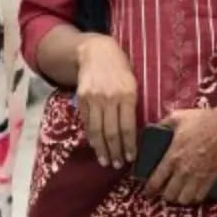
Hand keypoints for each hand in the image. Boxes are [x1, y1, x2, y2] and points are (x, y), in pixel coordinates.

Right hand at [74, 35, 139, 166]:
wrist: (97, 52)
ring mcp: (94, 98)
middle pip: (111, 132)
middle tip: (116, 165)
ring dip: (101, 149)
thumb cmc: (121, 69)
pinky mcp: (82, 98)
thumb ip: (132, 105)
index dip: (128, 146)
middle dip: (115, 152)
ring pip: (97, 130)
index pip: (127, 127)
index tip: (130, 158)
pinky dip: (91, 136)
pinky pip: (87, 122)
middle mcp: (110, 98)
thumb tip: (135, 133)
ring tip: (105, 160)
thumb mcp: (133, 83)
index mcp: (127, 95)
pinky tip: (95, 145)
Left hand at [144, 108, 216, 205]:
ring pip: (184, 199)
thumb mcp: (179, 117)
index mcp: (173, 156)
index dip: (149, 190)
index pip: (156, 181)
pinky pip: (200, 197)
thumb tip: (157, 127)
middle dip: (164, 195)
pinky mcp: (211, 179)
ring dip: (179, 199)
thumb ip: (165, 123)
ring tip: (179, 194)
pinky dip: (195, 198)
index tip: (147, 192)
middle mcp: (183, 170)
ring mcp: (198, 177)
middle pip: (169, 194)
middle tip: (164, 192)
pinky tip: (193, 194)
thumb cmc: (205, 121)